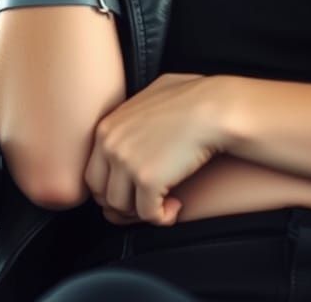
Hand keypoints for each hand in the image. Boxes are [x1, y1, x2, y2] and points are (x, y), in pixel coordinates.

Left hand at [84, 72, 228, 226]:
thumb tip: (133, 122)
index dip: (116, 187)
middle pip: (103, 194)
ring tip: (165, 202)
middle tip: (148, 201)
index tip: (135, 190)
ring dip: (144, 210)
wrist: (216, 107)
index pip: (94, 173)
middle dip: (125, 203)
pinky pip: (148, 214)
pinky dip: (162, 217)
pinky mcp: (147, 179)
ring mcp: (126, 162)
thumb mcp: (153, 94)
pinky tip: (176, 207)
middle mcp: (110, 144)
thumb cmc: (194, 97)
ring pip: (122, 207)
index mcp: (107, 127)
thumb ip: (133, 113)